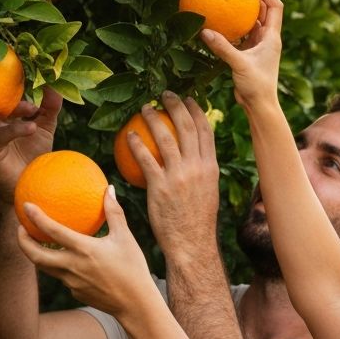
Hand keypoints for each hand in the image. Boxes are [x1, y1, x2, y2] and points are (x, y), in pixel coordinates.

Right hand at [0, 87, 62, 203]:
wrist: (26, 186)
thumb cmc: (34, 156)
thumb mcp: (46, 128)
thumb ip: (50, 108)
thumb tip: (57, 87)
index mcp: (9, 112)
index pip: (11, 90)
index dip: (22, 78)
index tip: (37, 67)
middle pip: (0, 98)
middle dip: (15, 88)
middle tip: (35, 85)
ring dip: (15, 108)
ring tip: (33, 108)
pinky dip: (15, 130)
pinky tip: (31, 127)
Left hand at [15, 187, 155, 316]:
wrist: (135, 305)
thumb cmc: (133, 268)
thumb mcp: (125, 237)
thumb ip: (114, 212)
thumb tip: (109, 189)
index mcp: (84, 250)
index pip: (52, 231)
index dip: (36, 217)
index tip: (26, 206)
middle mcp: (72, 267)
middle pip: (36, 255)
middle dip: (23, 241)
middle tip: (20, 228)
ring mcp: (71, 282)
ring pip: (45, 267)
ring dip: (35, 254)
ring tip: (34, 242)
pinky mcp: (75, 292)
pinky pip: (62, 276)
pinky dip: (57, 265)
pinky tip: (63, 259)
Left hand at [130, 93, 219, 262]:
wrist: (191, 244)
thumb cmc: (196, 221)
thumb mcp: (207, 192)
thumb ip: (200, 172)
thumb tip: (190, 157)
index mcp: (211, 167)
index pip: (205, 130)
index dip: (196, 110)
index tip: (188, 99)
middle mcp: (197, 167)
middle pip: (186, 126)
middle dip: (175, 105)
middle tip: (165, 94)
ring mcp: (179, 176)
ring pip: (165, 137)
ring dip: (152, 118)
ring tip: (143, 108)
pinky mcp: (160, 187)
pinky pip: (145, 159)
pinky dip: (136, 144)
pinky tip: (128, 136)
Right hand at [200, 0, 281, 110]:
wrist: (259, 105)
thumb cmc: (256, 86)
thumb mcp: (239, 64)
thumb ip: (223, 48)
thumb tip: (204, 32)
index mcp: (273, 37)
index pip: (274, 5)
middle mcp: (268, 39)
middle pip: (265, 9)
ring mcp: (259, 46)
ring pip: (253, 22)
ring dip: (244, 11)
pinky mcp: (250, 54)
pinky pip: (242, 35)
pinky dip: (234, 28)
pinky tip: (220, 24)